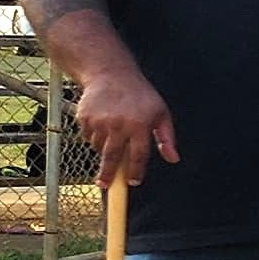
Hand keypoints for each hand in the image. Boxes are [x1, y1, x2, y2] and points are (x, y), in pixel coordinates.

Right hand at [69, 61, 176, 183]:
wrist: (111, 73)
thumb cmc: (141, 96)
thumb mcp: (161, 113)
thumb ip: (167, 138)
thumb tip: (173, 159)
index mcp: (139, 125)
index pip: (138, 156)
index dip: (136, 171)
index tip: (133, 181)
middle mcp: (118, 125)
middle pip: (112, 158)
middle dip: (108, 174)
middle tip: (105, 185)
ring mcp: (99, 121)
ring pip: (99, 147)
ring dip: (104, 149)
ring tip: (112, 136)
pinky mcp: (85, 118)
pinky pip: (88, 136)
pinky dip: (94, 136)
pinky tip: (102, 124)